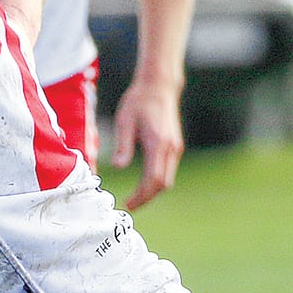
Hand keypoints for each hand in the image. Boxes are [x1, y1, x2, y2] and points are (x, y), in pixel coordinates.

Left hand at [113, 78, 183, 209]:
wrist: (158, 86)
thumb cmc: (138, 101)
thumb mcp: (124, 122)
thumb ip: (123, 146)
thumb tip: (117, 168)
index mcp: (158, 144)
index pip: (152, 180)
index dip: (141, 196)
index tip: (128, 205)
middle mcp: (171, 148)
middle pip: (162, 184)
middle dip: (147, 198)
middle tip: (130, 205)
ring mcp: (175, 148)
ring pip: (168, 179)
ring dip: (152, 191)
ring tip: (135, 198)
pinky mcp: (175, 146)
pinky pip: (168, 170)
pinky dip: (157, 181)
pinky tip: (144, 183)